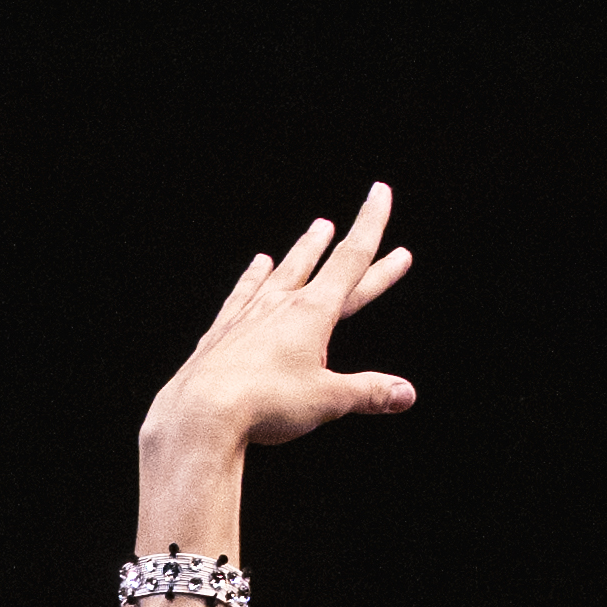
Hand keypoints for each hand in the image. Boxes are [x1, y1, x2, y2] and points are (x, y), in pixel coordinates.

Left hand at [146, 183, 414, 465]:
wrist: (200, 412)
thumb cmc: (265, 404)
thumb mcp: (326, 400)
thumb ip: (367, 392)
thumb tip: (405, 394)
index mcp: (313, 312)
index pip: (352, 259)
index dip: (370, 225)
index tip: (379, 194)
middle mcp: (281, 304)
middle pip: (323, 265)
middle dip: (347, 240)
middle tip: (363, 214)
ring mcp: (249, 315)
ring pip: (283, 271)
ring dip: (303, 250)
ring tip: (316, 229)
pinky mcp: (223, 331)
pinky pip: (244, 293)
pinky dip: (254, 277)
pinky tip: (257, 265)